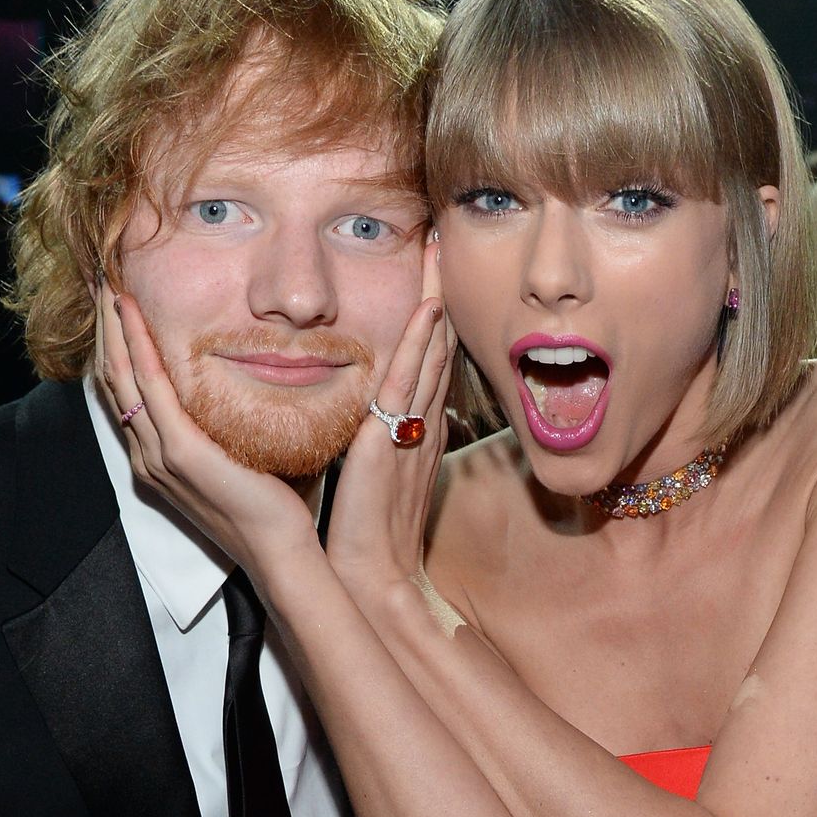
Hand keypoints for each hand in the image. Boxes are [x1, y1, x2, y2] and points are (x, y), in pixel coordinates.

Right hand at [93, 278, 319, 584]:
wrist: (279, 550)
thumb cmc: (272, 504)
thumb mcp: (240, 452)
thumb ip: (229, 420)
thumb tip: (248, 378)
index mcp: (157, 457)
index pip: (125, 391)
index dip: (116, 345)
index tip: (117, 304)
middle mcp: (147, 455)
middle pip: (114, 378)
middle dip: (106, 328)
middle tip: (104, 282)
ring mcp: (158, 454)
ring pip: (123, 377)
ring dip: (114, 328)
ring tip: (110, 287)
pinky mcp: (180, 453)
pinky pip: (151, 389)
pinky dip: (139, 348)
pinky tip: (133, 316)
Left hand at [325, 238, 454, 588]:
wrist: (372, 575)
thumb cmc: (369, 535)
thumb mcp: (378, 477)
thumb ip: (384, 443)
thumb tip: (393, 418)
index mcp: (416, 430)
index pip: (430, 361)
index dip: (435, 317)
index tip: (434, 272)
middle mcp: (421, 422)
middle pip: (438, 345)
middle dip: (442, 293)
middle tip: (447, 241)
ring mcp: (411, 427)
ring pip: (431, 352)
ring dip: (437, 301)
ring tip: (441, 253)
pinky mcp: (392, 438)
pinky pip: (410, 381)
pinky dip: (423, 342)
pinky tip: (429, 308)